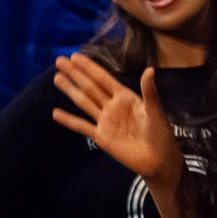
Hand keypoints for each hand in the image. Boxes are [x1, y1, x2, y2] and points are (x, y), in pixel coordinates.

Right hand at [50, 54, 184, 186]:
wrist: (159, 160)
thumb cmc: (161, 134)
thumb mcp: (155, 111)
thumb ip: (149, 92)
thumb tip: (149, 70)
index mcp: (125, 97)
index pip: (103, 78)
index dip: (89, 67)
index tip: (75, 56)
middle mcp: (112, 106)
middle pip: (90, 87)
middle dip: (75, 74)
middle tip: (59, 60)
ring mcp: (105, 121)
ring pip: (84, 102)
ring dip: (70, 90)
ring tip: (57, 78)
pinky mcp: (101, 137)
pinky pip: (82, 127)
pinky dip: (68, 120)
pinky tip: (56, 113)